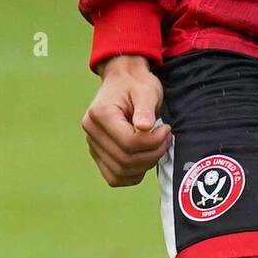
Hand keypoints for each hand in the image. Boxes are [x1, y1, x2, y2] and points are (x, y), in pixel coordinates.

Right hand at [82, 54, 171, 186]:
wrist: (123, 80)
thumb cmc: (136, 84)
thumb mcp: (145, 90)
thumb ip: (145, 108)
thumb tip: (144, 128)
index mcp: (100, 114)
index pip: (128, 142)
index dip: (153, 142)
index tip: (166, 129)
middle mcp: (91, 132)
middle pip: (124, 160)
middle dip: (152, 154)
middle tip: (166, 138)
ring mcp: (92, 144)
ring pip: (119, 173)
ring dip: (144, 166)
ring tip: (158, 147)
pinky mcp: (98, 154)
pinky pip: (114, 177)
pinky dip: (133, 174)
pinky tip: (146, 158)